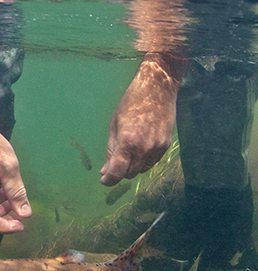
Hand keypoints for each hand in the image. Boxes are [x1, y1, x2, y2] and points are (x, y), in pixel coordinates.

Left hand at [100, 55, 184, 184]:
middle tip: (113, 163)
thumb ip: (110, 150)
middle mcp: (144, 149)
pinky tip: (139, 148)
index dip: (109, 179)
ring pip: (142, 170)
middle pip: (129, 173)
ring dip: (132, 167)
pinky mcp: (166, 146)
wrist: (157, 90)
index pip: (117, 172)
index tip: (104, 180)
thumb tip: (105, 171)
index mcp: (127, 142)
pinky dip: (144, 161)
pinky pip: (152, 162)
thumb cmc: (131, 104)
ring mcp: (157, 148)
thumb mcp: (114, 126)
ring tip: (128, 151)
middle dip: (120, 171)